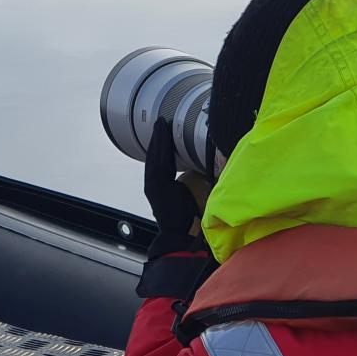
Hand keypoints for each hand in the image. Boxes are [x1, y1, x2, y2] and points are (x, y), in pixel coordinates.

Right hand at [143, 117, 207, 256]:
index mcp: (161, 183)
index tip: (164, 129)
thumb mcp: (187, 194)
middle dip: (157, 138)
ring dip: (158, 140)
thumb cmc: (186, 218)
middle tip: (160, 121)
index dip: (163, 145)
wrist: (178, 234)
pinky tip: (161, 138)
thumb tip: (204, 165)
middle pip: (155, 155)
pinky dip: (158, 150)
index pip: (162, 160)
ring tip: (160, 125)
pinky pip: (157, 164)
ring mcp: (152, 185)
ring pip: (155, 157)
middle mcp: (153, 183)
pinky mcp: (154, 187)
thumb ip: (189, 180)